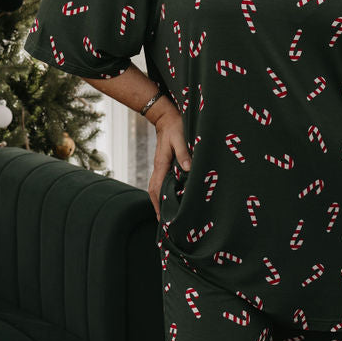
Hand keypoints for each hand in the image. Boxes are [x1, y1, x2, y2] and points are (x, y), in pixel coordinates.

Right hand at [147, 100, 189, 218]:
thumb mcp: (181, 138)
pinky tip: (172, 198)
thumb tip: (187, 169)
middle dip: (158, 207)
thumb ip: (184, 153)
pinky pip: (162, 182)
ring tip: (167, 216)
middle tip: (164, 224)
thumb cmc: (176, 126)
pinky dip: (164, 192)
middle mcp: (159, 167)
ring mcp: (161, 166)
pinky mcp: (166, 164)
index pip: (156, 189)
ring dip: (160, 201)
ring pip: (157, 187)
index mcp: (161, 164)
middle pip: (154, 192)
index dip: (158, 204)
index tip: (162, 218)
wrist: (167, 116)